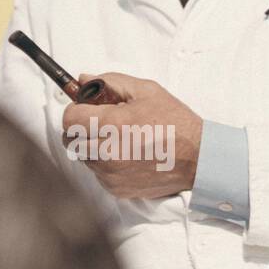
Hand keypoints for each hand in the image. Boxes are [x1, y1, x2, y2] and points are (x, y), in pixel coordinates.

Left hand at [60, 72, 202, 198]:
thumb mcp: (145, 91)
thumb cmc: (175, 123)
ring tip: (118, 139)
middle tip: (100, 123)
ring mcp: (111, 174)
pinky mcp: (116, 188)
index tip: (86, 109)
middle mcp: (108, 152)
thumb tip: (83, 80)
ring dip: (92, 146)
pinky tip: (125, 155)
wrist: (199, 159)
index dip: (76, 110)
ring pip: (83, 157)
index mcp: (113, 125)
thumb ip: (110, 82)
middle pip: (70, 139)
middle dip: (81, 129)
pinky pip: (97, 173)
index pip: (69, 119)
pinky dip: (104, 164)